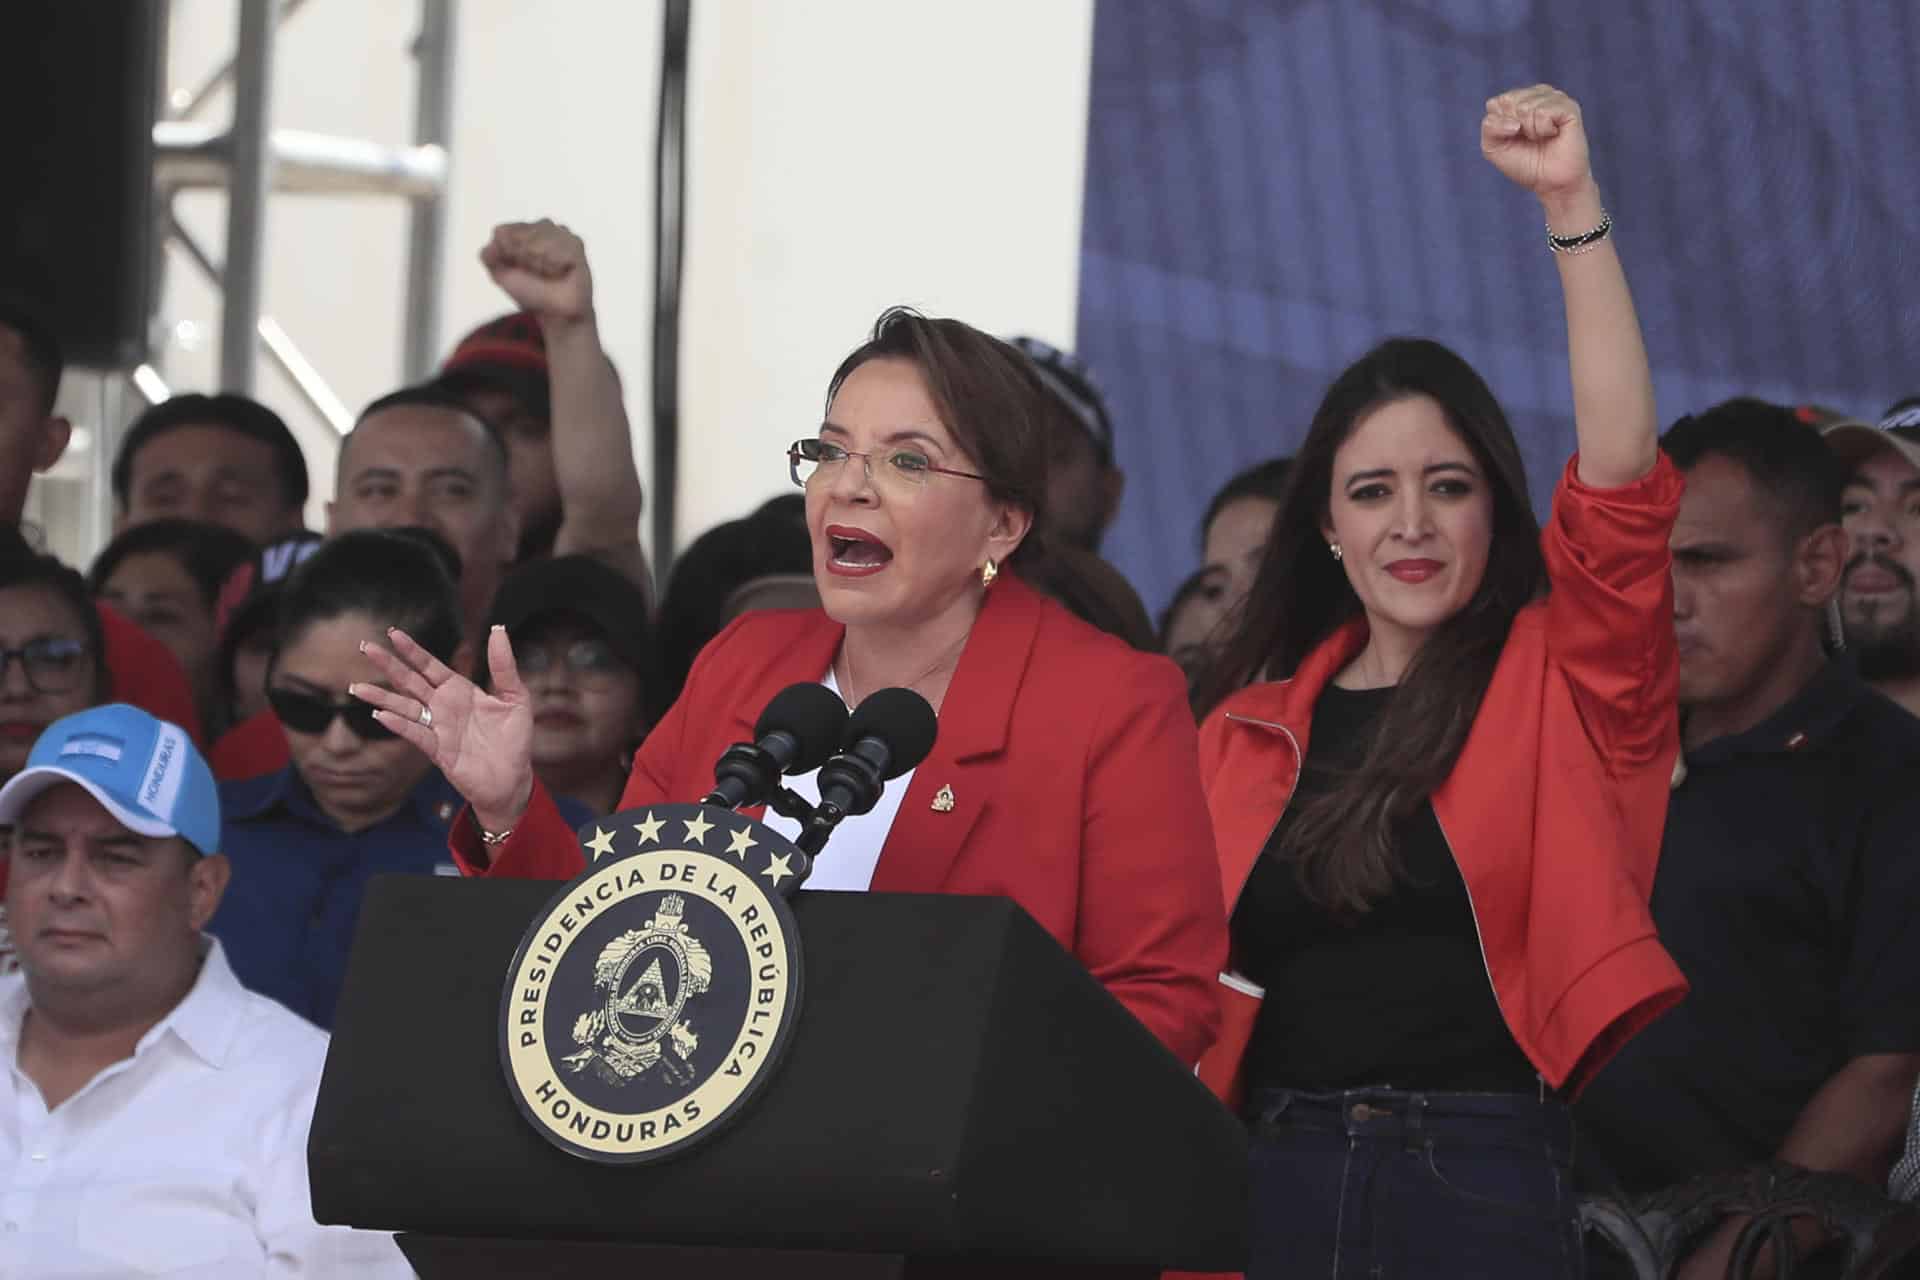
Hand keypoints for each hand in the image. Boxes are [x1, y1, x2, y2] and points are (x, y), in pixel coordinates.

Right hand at [350, 626, 534, 831]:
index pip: (430, 666)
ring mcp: (438, 728)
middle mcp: (443, 706)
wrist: (513, 779)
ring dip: (381, 698)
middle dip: (388, 665)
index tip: (393, 633)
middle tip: (365, 647)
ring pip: (404, 708)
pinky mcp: (438, 751)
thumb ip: (504, 666)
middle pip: (410, 681)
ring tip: (358, 687)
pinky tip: (381, 715)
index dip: (412, 651)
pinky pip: (416, 734)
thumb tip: (497, 629)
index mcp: (460, 690)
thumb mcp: (516, 697)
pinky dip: (399, 725)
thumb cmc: (514, 740)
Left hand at [480, 219, 593, 324]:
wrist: (555, 314)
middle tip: (536, 273)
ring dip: (540, 265)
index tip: (517, 268)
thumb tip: (492, 242)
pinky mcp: (576, 244)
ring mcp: (560, 233)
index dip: (506, 254)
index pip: (502, 232)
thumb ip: (488, 255)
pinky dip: (555, 267)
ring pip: (537, 244)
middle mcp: (541, 226)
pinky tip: (562, 272)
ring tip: (550, 274)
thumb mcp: (500, 275)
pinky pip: (556, 251)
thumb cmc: (531, 292)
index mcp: (520, 229)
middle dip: (524, 260)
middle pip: (519, 237)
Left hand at [1481, 84, 1594, 206]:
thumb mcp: (1493, 147)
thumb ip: (1489, 127)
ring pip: (1526, 107)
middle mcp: (1536, 94)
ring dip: (1530, 131)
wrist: (1550, 182)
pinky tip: (1552, 134)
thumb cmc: (1524, 163)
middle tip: (1529, 139)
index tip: (1512, 138)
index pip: (1495, 104)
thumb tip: (1513, 122)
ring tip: (1541, 138)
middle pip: (1509, 101)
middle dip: (1514, 128)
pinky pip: (1543, 112)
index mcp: (1517, 100)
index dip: (1499, 127)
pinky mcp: (1568, 107)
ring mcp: (1554, 97)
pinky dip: (1543, 129)